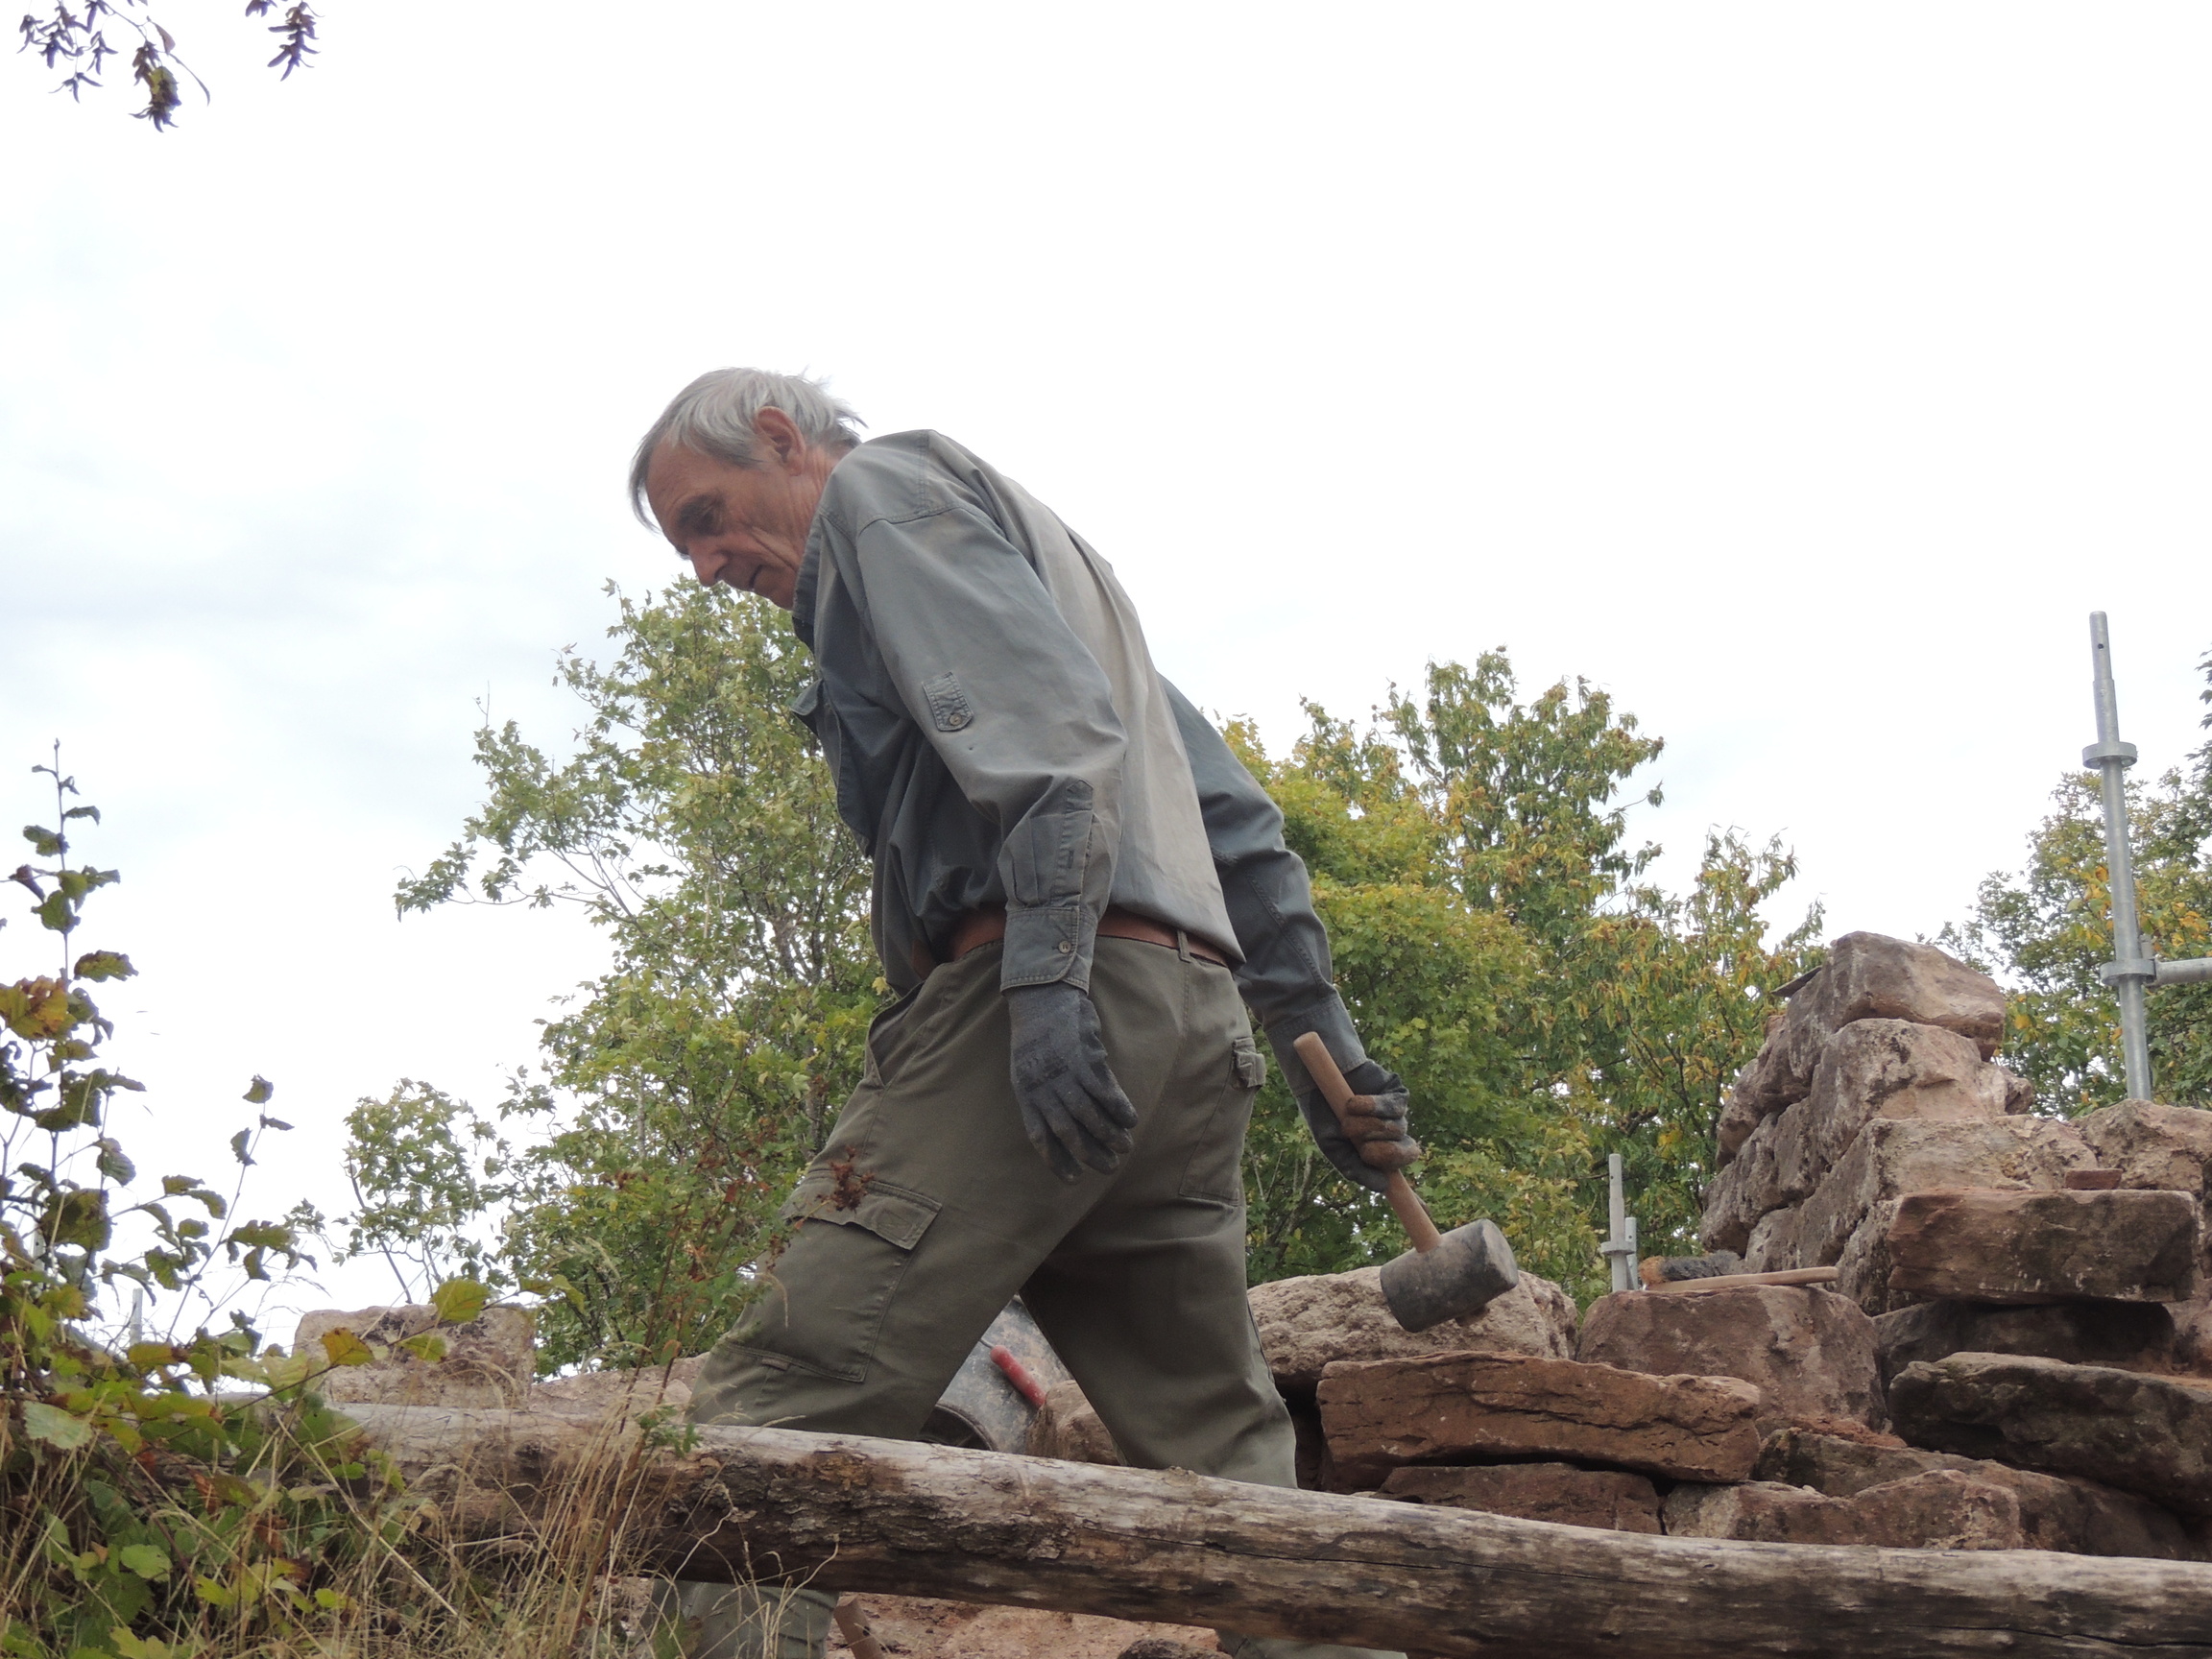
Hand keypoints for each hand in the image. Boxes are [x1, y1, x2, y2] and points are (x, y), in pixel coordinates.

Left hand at [1006, 981, 1138, 1182]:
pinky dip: (1120, 1110)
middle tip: (1109, 1167)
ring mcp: (1065, 1074)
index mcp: (1026, 1094)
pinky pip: (1106, 1093)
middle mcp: (1044, 1088)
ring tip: (1125, 1146)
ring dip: (1110, 1135)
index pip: (1040, 1137)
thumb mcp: (1026, 1072)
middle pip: (1069, 1132)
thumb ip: (1040, 1100)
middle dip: (1091, 1154)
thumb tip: (1061, 1131)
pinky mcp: (1086, 1060)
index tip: (1073, 1181)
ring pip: (1090, 1116)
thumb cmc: (1036, 1039)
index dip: (1056, 1162)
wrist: (1043, 999)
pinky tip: (1130, 1120)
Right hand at [1296, 1059, 1420, 1193]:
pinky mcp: (1397, 1093)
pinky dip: (1372, 1106)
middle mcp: (1393, 1137)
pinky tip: (1353, 1103)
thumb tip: (1383, 1188)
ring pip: (1397, 1129)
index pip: (1401, 1178)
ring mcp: (1397, 1114)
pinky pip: (1394, 1107)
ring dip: (1368, 1126)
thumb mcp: (1333, 1148)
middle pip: (1407, 1154)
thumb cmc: (1325, 1115)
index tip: (1427, 1213)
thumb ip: (1354, 1169)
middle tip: (1363, 1148)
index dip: (1416, 1197)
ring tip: (1347, 1116)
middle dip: (1385, 1154)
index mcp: (1378, 1155)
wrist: (1317, 1080)